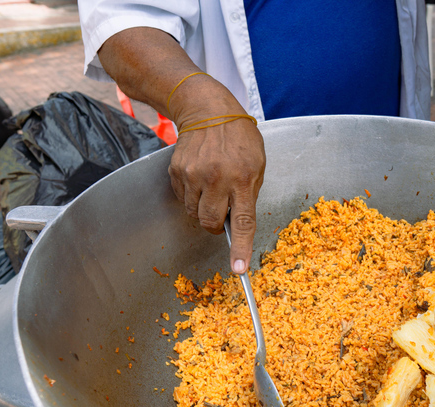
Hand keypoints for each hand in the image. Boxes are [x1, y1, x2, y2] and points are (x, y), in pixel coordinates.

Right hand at [96, 28, 264, 272]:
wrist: (208, 109)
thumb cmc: (239, 138)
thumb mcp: (257, 164)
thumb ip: (249, 193)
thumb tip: (237, 223)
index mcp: (243, 178)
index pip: (242, 221)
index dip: (240, 248)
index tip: (239, 270)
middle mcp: (217, 178)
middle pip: (210, 222)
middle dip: (215, 224)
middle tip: (222, 209)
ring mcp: (194, 175)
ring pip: (195, 213)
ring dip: (203, 207)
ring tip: (212, 185)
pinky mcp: (177, 171)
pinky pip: (183, 198)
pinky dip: (192, 195)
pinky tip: (200, 176)